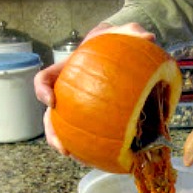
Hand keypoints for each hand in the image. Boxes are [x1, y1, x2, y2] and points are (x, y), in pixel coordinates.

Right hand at [35, 23, 154, 154]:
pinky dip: (95, 148)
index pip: (47, 78)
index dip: (44, 89)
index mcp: (69, 70)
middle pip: (52, 113)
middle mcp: (69, 91)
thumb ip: (132, 32)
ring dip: (70, 146)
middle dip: (54, 132)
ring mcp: (80, 107)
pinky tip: (106, 160)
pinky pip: (92, 135)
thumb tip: (148, 37)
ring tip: (78, 159)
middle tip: (63, 148)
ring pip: (67, 129)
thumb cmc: (119, 42)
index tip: (51, 100)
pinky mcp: (96, 118)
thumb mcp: (125, 33)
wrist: (124, 53)